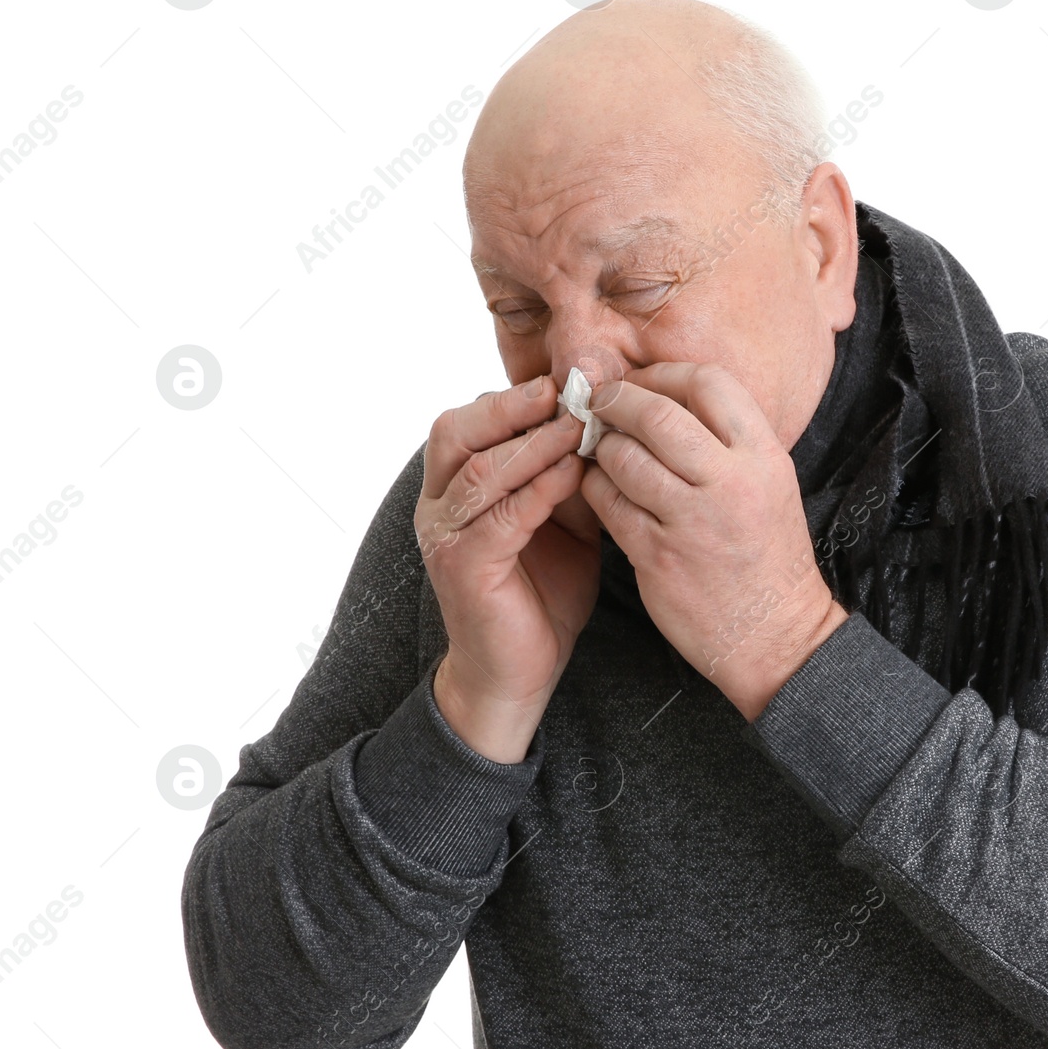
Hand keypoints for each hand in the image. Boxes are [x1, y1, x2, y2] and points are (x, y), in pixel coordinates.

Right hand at [416, 376, 601, 761]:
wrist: (521, 671)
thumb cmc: (543, 592)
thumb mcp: (565, 519)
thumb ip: (570, 473)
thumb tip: (607, 420)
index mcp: (457, 485)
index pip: (471, 420)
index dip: (516, 395)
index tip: (570, 377)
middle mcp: (439, 504)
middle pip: (456, 431)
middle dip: (509, 406)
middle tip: (561, 388)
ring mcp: (445, 536)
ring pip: (476, 470)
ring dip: (530, 443)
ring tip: (576, 424)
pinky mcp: (463, 569)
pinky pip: (498, 518)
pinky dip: (535, 490)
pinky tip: (571, 474)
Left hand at [578, 363, 846, 721]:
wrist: (775, 634)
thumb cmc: (767, 555)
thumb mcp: (769, 482)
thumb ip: (727, 440)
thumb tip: (665, 396)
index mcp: (763, 456)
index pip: (708, 381)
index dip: (664, 374)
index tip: (643, 384)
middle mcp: (730, 482)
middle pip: (656, 413)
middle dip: (617, 401)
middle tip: (599, 404)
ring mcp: (691, 520)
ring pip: (623, 456)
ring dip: (601, 446)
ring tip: (600, 450)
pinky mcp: (658, 556)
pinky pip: (608, 504)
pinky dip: (594, 488)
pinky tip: (601, 489)